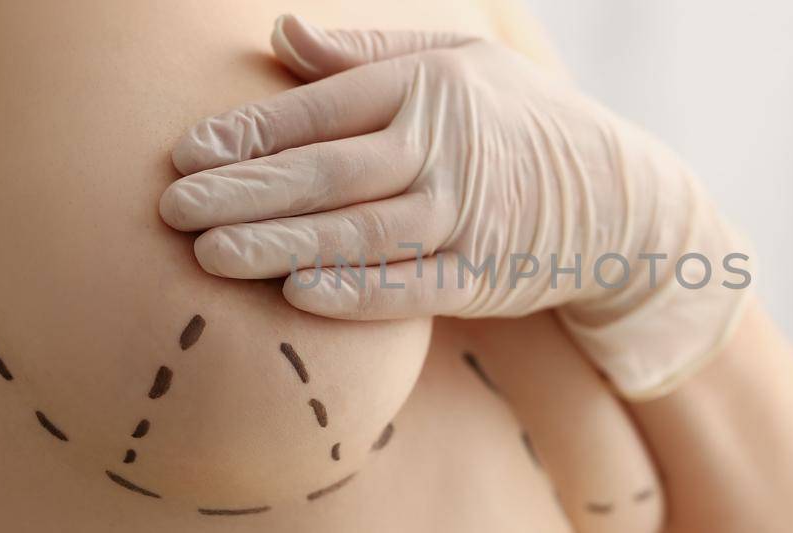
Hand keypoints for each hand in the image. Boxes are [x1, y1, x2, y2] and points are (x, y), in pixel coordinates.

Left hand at [161, 15, 749, 398]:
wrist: (619, 196)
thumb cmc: (520, 120)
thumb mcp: (460, 59)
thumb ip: (367, 51)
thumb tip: (281, 36)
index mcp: (431, 86)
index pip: (321, 109)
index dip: (249, 133)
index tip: (185, 151)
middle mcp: (447, 148)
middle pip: (329, 172)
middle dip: (245, 191)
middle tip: (174, 209)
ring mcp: (469, 217)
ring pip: (360, 232)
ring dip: (281, 244)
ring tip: (211, 255)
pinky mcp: (486, 277)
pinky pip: (412, 287)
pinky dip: (356, 291)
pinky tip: (298, 295)